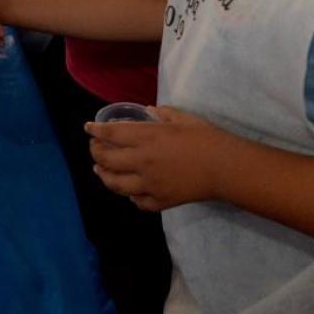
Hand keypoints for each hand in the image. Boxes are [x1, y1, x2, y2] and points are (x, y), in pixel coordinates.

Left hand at [86, 106, 233, 210]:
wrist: (225, 168)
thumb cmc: (205, 138)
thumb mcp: (183, 118)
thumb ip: (162, 114)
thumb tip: (148, 112)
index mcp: (147, 138)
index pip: (111, 134)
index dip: (95, 130)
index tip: (88, 128)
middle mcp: (142, 162)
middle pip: (106, 160)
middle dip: (95, 153)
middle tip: (95, 148)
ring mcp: (149, 184)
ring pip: (115, 184)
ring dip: (104, 176)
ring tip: (100, 170)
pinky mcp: (160, 201)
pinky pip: (137, 201)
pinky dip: (130, 196)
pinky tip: (129, 190)